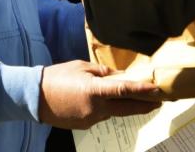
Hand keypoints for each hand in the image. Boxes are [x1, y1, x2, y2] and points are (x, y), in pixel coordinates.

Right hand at [38, 60, 162, 129]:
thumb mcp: (81, 67)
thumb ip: (101, 73)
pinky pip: (100, 115)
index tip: (158, 89)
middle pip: (127, 108)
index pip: (124, 90)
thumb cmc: (57, 77)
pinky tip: (96, 101)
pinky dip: (103, 108)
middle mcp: (96, 107)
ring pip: (113, 111)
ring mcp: (91, 119)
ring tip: (125, 96)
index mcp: (94, 90)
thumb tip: (117, 77)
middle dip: (145, 105)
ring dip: (121, 105)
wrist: (35, 97)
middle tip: (159, 101)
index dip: (143, 90)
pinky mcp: (85, 125)